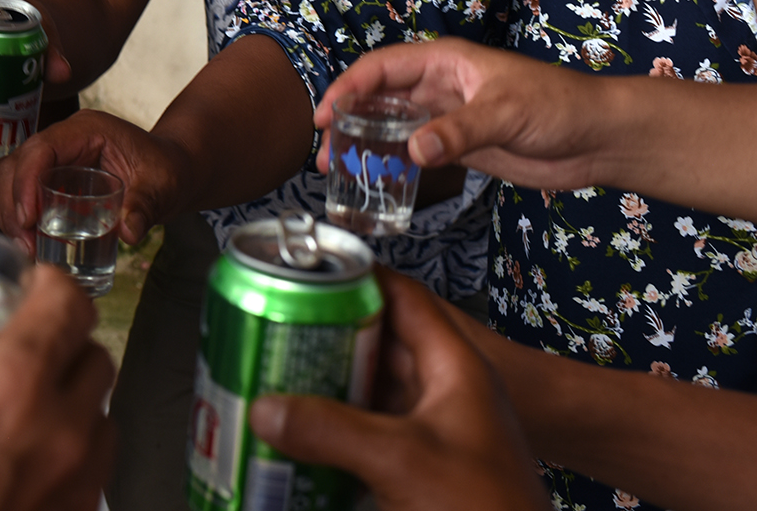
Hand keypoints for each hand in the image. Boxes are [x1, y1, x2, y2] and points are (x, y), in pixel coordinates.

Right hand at [0, 108, 170, 248]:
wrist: (169, 170)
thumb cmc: (165, 169)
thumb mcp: (162, 186)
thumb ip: (146, 206)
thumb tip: (129, 232)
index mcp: (86, 130)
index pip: (41, 147)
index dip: (26, 181)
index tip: (28, 220)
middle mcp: (61, 139)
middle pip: (13, 163)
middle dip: (11, 204)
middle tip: (26, 243)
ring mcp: (51, 158)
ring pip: (6, 177)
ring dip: (7, 212)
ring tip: (26, 246)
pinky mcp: (48, 177)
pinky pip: (16, 192)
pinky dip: (15, 216)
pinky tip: (30, 242)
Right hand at [0, 265, 115, 510]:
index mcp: (9, 386)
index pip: (69, 305)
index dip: (50, 285)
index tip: (26, 287)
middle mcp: (59, 432)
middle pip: (95, 357)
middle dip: (62, 343)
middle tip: (17, 346)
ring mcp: (76, 488)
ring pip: (103, 418)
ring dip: (73, 401)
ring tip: (22, 408)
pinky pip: (93, 475)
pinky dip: (70, 456)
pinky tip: (22, 467)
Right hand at [248, 268, 546, 510]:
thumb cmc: (492, 510)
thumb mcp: (404, 461)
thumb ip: (330, 431)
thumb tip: (267, 409)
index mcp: (455, 368)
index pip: (402, 297)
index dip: (355, 277)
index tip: (303, 272)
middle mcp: (442, 394)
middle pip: (375, 343)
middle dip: (322, 336)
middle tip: (273, 329)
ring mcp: (430, 433)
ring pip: (366, 391)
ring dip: (323, 386)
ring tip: (273, 377)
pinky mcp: (418, 469)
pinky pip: (366, 433)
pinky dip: (332, 430)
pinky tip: (298, 435)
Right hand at [313, 38, 610, 189]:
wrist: (598, 138)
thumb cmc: (559, 105)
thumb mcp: (505, 113)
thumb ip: (458, 131)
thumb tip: (414, 151)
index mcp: (444, 61)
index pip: (381, 68)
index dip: (347, 87)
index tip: (325, 115)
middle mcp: (438, 86)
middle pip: (377, 97)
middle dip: (346, 120)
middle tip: (325, 153)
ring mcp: (446, 116)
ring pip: (390, 125)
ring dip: (363, 143)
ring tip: (339, 169)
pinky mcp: (458, 145)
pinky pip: (413, 151)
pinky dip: (391, 162)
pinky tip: (375, 179)